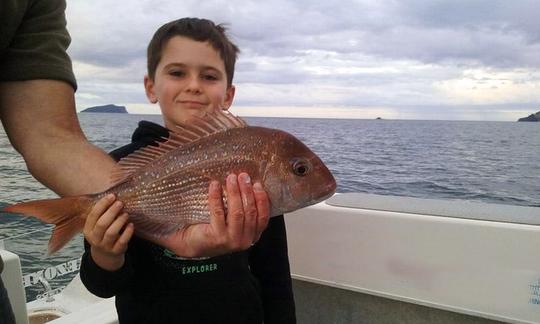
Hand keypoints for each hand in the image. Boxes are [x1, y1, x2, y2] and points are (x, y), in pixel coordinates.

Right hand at [83, 194, 133, 270]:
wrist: (106, 255)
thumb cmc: (103, 234)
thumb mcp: (97, 226)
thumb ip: (102, 214)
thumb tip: (113, 196)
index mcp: (88, 230)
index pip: (93, 215)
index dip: (102, 205)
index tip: (112, 196)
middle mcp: (95, 238)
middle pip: (102, 224)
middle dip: (111, 212)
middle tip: (120, 203)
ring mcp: (105, 246)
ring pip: (111, 233)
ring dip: (119, 221)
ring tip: (125, 214)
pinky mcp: (116, 251)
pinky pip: (121, 242)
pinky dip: (127, 233)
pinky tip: (131, 225)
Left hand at [153, 172, 269, 257]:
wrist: (191, 243)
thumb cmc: (214, 229)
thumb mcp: (234, 222)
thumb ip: (244, 210)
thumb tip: (248, 184)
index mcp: (252, 236)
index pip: (263, 217)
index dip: (262, 199)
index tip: (257, 184)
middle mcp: (244, 241)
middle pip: (250, 212)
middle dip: (247, 191)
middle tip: (243, 176)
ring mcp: (231, 240)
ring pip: (237, 213)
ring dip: (235, 192)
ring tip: (231, 178)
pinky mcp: (217, 237)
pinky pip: (218, 212)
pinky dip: (216, 196)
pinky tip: (214, 185)